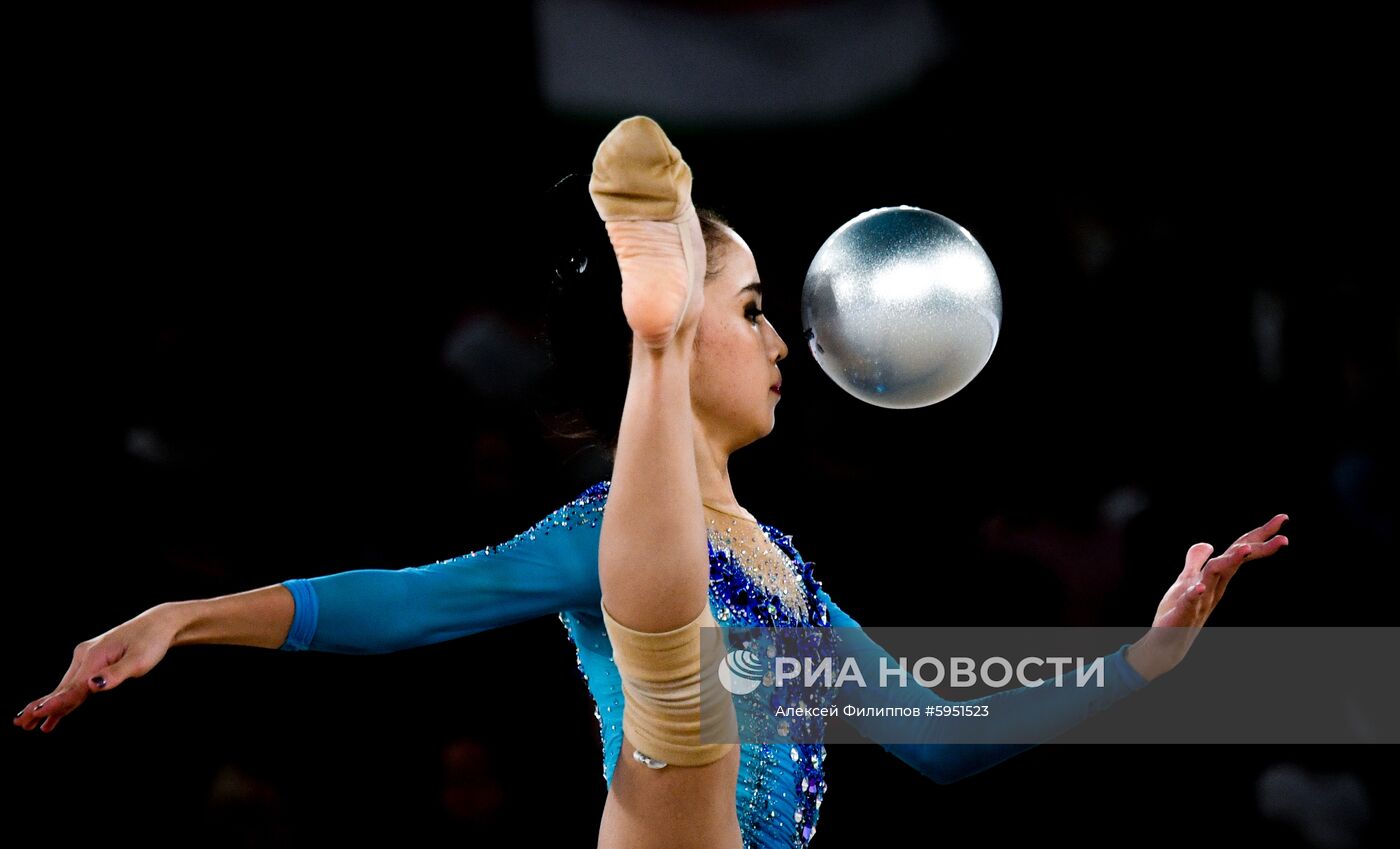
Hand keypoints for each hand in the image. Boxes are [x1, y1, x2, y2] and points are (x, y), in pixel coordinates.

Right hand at [13, 604, 179, 732]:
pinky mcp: (92, 659)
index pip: (72, 687)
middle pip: (62, 687)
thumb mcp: (140, 660)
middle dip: (42, 706)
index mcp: (95, 657)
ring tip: (28, 723)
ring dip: (49, 704)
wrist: (158, 624)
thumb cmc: (151, 642)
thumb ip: (116, 674)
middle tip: (19, 723)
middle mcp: (85, 656)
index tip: (37, 715)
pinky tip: (55, 711)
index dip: (56, 703)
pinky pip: (74, 682)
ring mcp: (86, 657)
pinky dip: (64, 696)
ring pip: (66, 686)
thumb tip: (93, 685)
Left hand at [1127, 514, 1289, 681]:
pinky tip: (1199, 587)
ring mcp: (1200, 600)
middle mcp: (1213, 587)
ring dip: (1230, 562)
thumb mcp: (1186, 580)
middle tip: (1284, 537)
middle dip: (1257, 548)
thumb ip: (1195, 561)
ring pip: (1216, 577)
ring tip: (1245, 550)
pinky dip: (1195, 594)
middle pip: (1235, 561)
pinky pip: (1190, 601)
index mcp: (1216, 577)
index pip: (1239, 552)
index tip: (1282, 519)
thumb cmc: (1179, 611)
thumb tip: (1207, 544)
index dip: (1258, 535)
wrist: (1166, 643)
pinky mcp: (1183, 612)